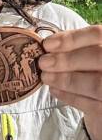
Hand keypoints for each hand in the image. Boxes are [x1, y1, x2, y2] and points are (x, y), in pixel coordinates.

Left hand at [39, 25, 101, 139]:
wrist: (101, 99)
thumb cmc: (91, 69)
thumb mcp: (85, 53)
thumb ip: (73, 47)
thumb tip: (47, 46)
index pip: (97, 34)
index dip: (72, 38)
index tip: (47, 44)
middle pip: (97, 57)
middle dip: (67, 60)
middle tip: (43, 63)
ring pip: (96, 84)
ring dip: (66, 79)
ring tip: (45, 77)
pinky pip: (92, 105)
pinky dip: (70, 97)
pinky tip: (54, 90)